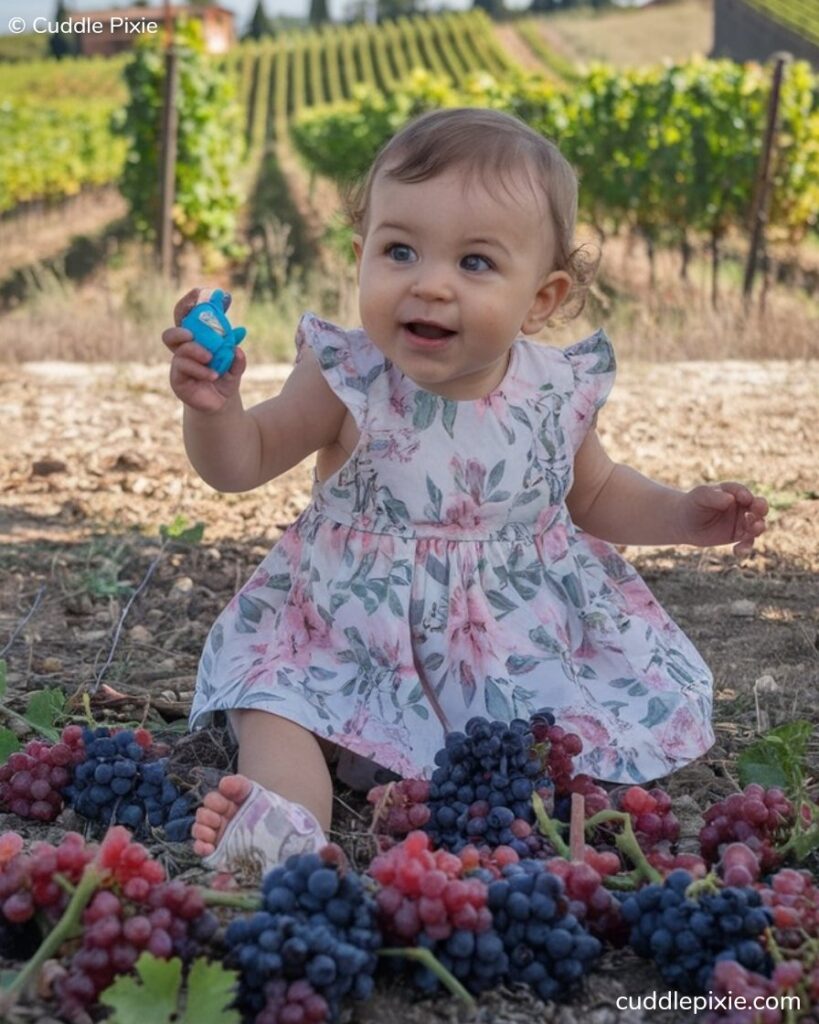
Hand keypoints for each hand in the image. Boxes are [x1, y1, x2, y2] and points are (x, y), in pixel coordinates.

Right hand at [162, 287, 245, 412]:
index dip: (193, 301)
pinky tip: (214, 374)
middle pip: (173, 331)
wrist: (220, 403)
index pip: (188, 315)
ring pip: (180, 350)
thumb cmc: (225, 378)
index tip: (207, 292)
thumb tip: (237, 349)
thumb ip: (237, 358)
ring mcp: (179, 364)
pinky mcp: (177, 379)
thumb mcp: (235, 366)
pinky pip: (182, 367)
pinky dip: (200, 369)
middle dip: (181, 325)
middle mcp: (183, 350)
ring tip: (210, 357)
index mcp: (196, 339)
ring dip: (195, 350)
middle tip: (194, 328)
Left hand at [679, 482, 768, 555]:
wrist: (684, 523)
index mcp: (732, 492)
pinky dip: (746, 547)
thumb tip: (730, 499)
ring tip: (754, 529)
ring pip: (756, 524)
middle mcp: (741, 506)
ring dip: (758, 527)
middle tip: (759, 511)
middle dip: (761, 508)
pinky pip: (747, 542)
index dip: (745, 495)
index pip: (742, 492)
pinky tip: (738, 551)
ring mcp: (741, 521)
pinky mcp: (738, 536)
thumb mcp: (700, 497)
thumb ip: (713, 496)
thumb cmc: (693, 504)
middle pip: (757, 506)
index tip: (744, 499)